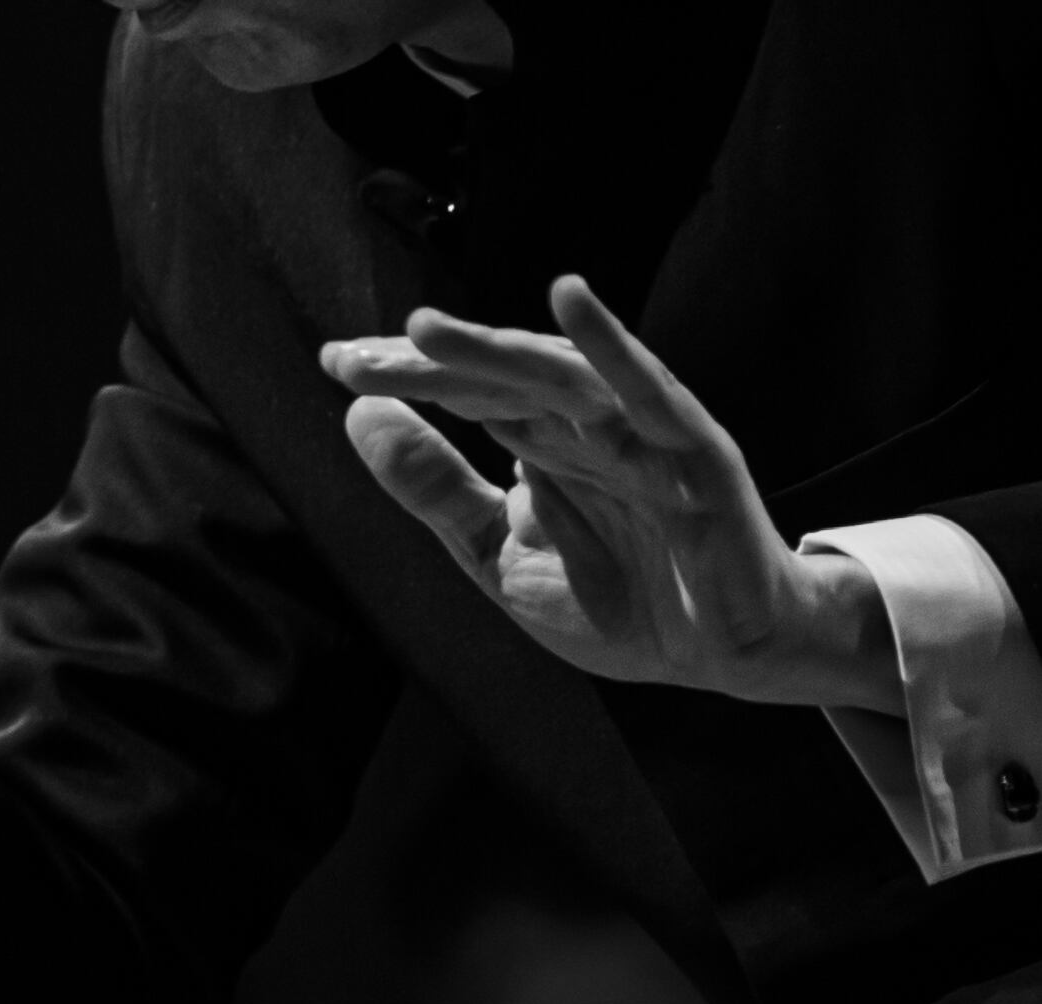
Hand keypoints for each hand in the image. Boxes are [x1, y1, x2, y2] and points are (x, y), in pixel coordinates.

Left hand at [319, 276, 899, 715]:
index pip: (462, 394)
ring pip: (557, 376)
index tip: (335, 363)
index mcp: (541, 441)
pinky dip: (612, 346)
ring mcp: (639, 431)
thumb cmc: (620, 599)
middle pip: (497, 378)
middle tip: (353, 355)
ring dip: (493, 349)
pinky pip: (650, 392)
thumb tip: (360, 417)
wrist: (715, 655)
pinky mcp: (693, 451)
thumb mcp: (498, 554)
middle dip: (427, 364)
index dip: (403, 376)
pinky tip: (570, 300)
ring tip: (423, 329)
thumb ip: (436, 491)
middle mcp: (585, 423)